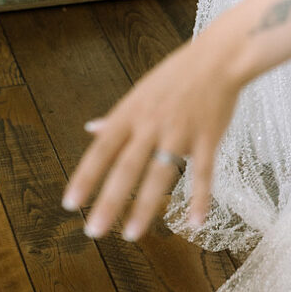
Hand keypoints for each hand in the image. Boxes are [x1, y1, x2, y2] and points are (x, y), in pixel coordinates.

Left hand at [62, 32, 241, 239]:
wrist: (220, 57)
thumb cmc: (178, 74)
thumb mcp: (141, 91)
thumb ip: (117, 116)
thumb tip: (90, 129)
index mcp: (131, 113)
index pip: (102, 149)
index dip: (85, 177)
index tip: (70, 204)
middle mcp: (151, 124)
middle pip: (126, 167)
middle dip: (109, 200)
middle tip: (94, 231)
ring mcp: (180, 131)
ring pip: (160, 173)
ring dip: (145, 207)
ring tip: (131, 234)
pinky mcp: (208, 137)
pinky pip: (203, 172)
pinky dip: (200, 198)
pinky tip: (195, 222)